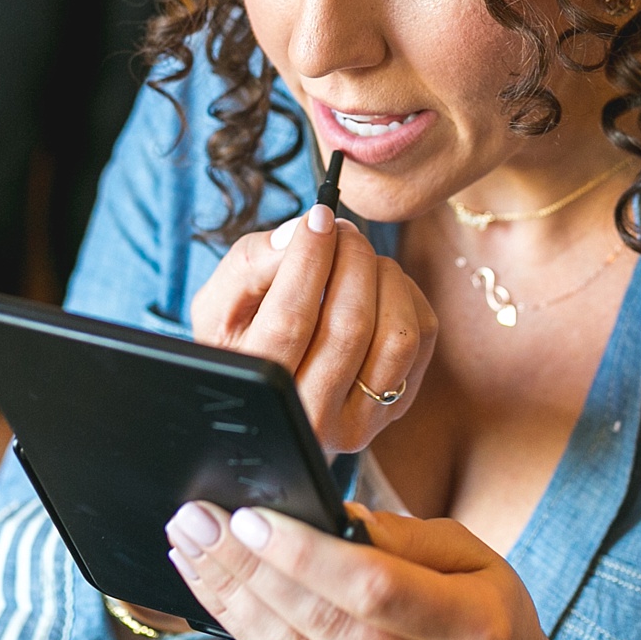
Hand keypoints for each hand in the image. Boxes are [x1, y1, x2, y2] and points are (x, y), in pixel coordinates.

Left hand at [165, 501, 568, 639]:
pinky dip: (244, 631)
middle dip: (248, 569)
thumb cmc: (489, 618)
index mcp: (468, 629)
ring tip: (189, 547)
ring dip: (231, 599)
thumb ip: (409, 539)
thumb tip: (335, 517)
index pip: (374, 589)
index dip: (307, 556)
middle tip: (196, 519)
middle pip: (319, 626)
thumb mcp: (478, 562)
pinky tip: (215, 590)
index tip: (253, 517)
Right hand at [192, 203, 436, 455]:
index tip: (318, 217)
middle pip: (350, 326)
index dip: (309, 259)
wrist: (267, 397)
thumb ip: (249, 264)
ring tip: (358, 258)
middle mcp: (312, 418)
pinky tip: (378, 285)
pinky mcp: (396, 406)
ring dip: (383, 278)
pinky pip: (421, 340)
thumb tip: (304, 231)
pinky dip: (407, 296)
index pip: (291, 319)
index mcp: (261, 393)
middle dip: (351, 259)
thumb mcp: (219, 305)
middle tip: (341, 231)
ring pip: (396, 337)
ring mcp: (361, 422)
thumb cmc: (239, 339)